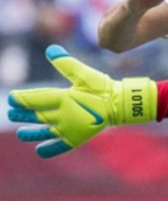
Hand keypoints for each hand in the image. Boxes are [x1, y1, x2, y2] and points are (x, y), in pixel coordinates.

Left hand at [7, 45, 156, 157]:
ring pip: (44, 133)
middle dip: (22, 115)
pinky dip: (49, 150)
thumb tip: (51, 49)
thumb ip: (66, 62)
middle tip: (11, 114)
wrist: (122, 104)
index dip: (21, 99)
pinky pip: (59, 146)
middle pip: (37, 116)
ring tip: (21, 133)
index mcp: (64, 98)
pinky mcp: (77, 138)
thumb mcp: (85, 73)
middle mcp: (63, 115)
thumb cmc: (102, 88)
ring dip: (31, 134)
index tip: (11, 98)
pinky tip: (40, 151)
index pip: (36, 99)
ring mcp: (69, 129)